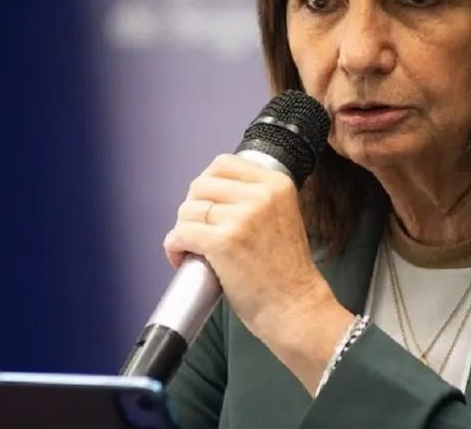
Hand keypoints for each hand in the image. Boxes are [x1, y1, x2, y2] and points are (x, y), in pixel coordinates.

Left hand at [164, 154, 352, 393]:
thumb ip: (256, 198)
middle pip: (201, 185)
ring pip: (188, 209)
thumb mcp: (282, 216)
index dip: (207, 184)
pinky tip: (181, 257)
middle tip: (198, 230)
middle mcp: (260, 195)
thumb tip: (211, 192)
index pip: (223, 163)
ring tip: (191, 248)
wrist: (295, 307)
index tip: (207, 204)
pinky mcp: (223, 242)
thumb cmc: (286, 270)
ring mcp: (241, 218)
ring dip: (182, 228)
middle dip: (192, 207)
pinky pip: (180, 233)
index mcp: (276, 184)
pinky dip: (174, 246)